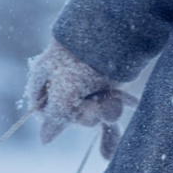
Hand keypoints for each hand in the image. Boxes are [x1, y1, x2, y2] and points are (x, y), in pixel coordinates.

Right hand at [23, 41, 133, 158]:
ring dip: (106, 111)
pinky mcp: (107, 86)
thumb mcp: (65, 91)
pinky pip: (108, 110)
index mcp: (45, 78)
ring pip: (94, 114)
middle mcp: (65, 83)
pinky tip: (128, 114)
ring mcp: (87, 85)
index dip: (57, 119)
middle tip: (96, 104)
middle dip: (88, 114)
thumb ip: (56, 117)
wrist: (116, 31)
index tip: (70, 116)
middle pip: (72, 116)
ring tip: (114, 98)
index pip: (44, 112)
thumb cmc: (82, 59)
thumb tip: (44, 140)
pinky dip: (117, 116)